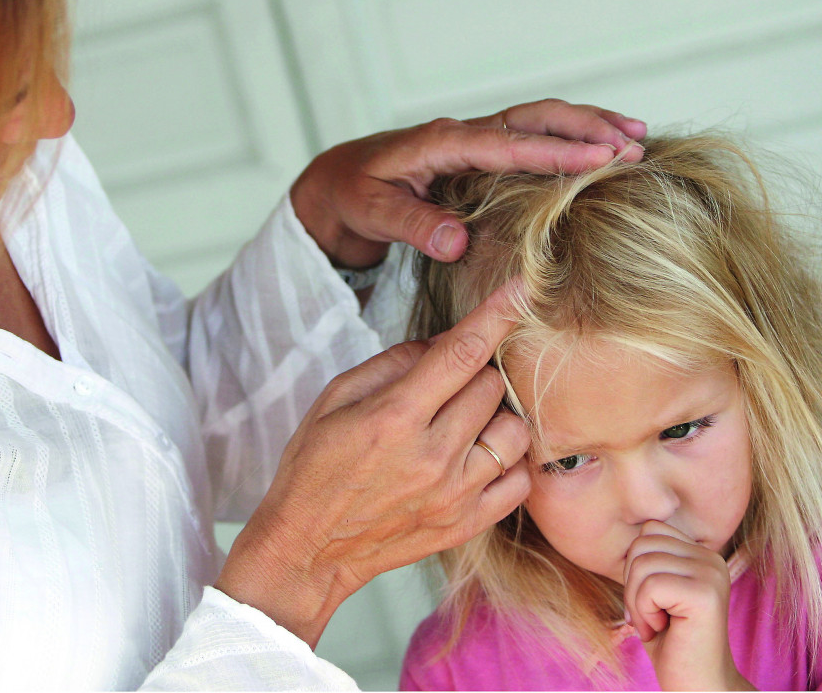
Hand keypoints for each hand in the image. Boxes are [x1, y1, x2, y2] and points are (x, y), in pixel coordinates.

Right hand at [215, 281, 530, 646]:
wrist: (308, 547)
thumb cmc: (315, 466)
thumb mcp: (335, 398)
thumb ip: (393, 363)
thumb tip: (442, 342)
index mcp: (395, 416)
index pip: (462, 351)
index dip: (498, 313)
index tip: (525, 286)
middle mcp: (432, 455)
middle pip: (491, 386)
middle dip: (473, 373)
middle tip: (444, 387)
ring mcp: (454, 494)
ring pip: (515, 430)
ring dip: (495, 416)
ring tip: (464, 423)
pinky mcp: (467, 524)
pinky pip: (520, 480)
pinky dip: (507, 461)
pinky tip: (477, 457)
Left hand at [290, 99, 646, 269]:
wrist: (337, 180)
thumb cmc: (353, 195)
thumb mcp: (372, 213)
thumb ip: (413, 226)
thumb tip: (458, 243)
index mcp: (440, 143)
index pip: (507, 144)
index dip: (555, 152)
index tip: (602, 158)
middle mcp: (463, 133)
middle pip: (533, 118)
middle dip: (586, 126)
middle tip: (635, 143)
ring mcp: (473, 140)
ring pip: (537, 122)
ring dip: (585, 125)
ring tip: (636, 136)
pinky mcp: (478, 154)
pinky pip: (529, 138)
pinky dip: (566, 139)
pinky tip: (596, 150)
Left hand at [623, 521, 753, 689]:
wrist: (697, 684)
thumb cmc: (668, 639)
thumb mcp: (654, 589)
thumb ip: (648, 557)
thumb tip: (627, 525)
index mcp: (700, 553)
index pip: (648, 531)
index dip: (635, 567)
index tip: (650, 600)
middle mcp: (711, 559)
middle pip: (642, 543)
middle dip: (632, 583)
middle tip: (650, 616)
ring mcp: (711, 574)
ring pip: (642, 563)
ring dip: (637, 601)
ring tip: (657, 623)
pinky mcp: (705, 594)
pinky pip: (650, 586)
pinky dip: (644, 611)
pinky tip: (663, 629)